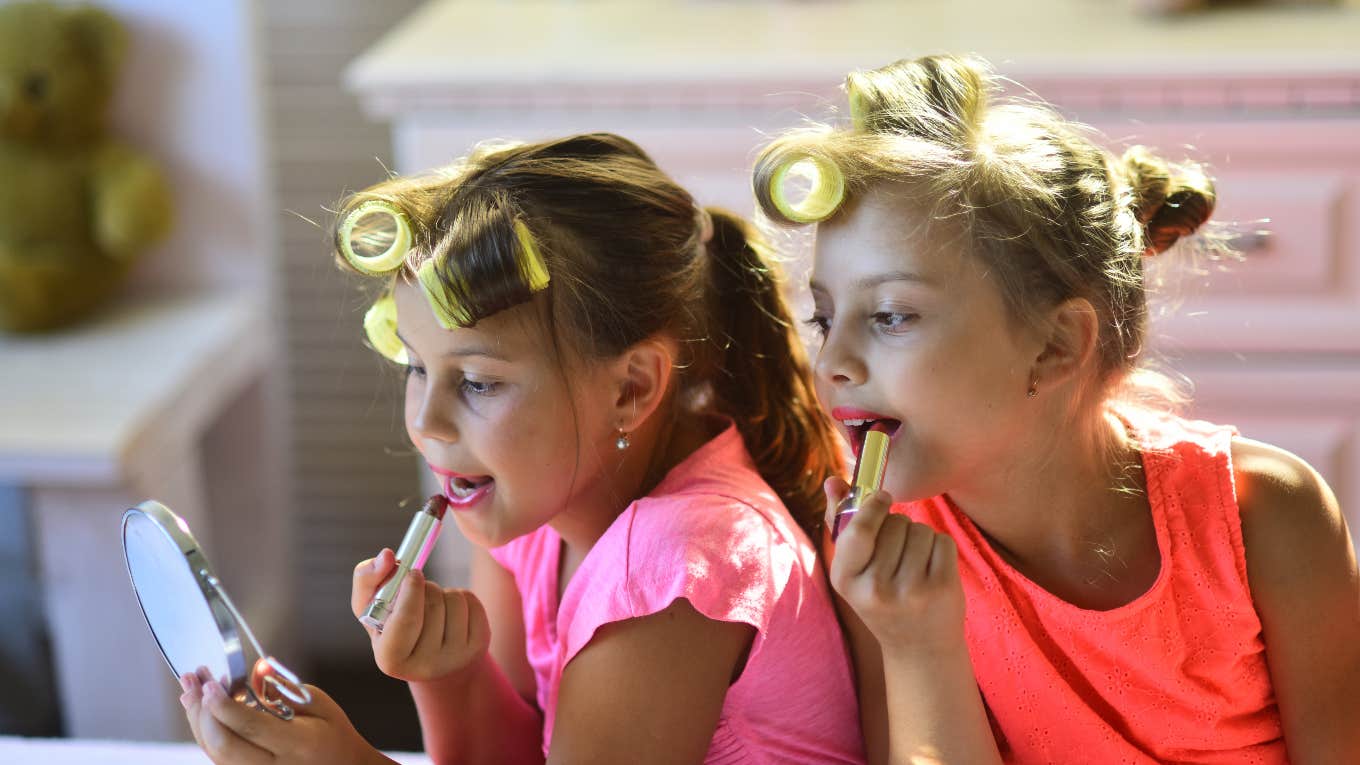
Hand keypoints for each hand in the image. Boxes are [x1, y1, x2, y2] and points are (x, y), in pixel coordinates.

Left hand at [179, 669, 388, 764]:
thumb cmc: (331, 733)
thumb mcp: (318, 703)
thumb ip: (284, 687)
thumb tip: (258, 668)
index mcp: (296, 745)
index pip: (250, 727)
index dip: (224, 705)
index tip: (210, 683)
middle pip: (223, 745)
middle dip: (202, 712)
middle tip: (194, 681)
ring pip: (214, 753)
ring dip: (197, 720)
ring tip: (189, 690)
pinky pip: (217, 757)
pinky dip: (205, 732)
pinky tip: (200, 711)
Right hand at [351, 548, 491, 681]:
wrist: (429, 657)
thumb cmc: (393, 627)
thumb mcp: (371, 608)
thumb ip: (367, 579)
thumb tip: (386, 555)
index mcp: (390, 659)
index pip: (407, 619)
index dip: (412, 589)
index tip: (413, 573)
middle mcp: (425, 666)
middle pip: (433, 604)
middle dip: (425, 587)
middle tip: (417, 590)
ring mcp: (455, 659)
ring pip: (454, 601)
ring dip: (443, 592)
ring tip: (432, 606)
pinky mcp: (477, 647)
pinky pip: (472, 602)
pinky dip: (461, 597)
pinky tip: (451, 612)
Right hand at [824, 477, 965, 654]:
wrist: (919, 649)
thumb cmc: (882, 601)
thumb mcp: (854, 571)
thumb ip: (841, 523)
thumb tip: (833, 481)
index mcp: (846, 581)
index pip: (858, 529)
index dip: (873, 506)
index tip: (882, 498)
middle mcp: (876, 589)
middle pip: (894, 523)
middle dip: (899, 526)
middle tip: (897, 552)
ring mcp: (910, 590)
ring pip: (919, 530)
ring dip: (919, 537)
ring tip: (914, 563)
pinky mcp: (941, 588)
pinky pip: (941, 540)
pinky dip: (940, 547)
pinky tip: (932, 569)